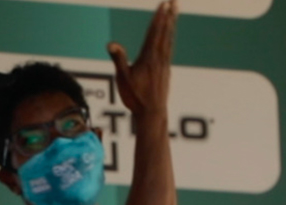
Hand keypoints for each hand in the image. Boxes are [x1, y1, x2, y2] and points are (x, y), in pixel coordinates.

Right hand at [107, 0, 177, 115]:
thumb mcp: (123, 78)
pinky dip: (170, 39)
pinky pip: (169, 49)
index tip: (163, 4)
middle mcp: (159, 58)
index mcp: (148, 57)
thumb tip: (111, 43)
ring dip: (171, 25)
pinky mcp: (166, 71)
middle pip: (165, 33)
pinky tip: (170, 37)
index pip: (154, 33)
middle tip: (173, 2)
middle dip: (169, 16)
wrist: (152, 113)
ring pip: (169, 40)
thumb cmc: (135, 97)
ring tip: (174, 13)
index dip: (158, 17)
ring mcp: (164, 64)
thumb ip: (118, 59)